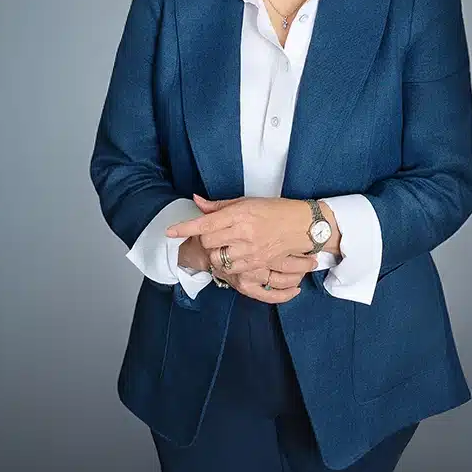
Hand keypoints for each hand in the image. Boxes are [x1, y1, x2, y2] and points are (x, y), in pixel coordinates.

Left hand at [168, 194, 317, 301]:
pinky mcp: (257, 263)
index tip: (170, 231)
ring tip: (222, 246)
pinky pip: (232, 269)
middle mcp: (243, 233)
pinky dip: (227, 264)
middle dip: (204, 240)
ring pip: (218, 259)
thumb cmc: (275, 210)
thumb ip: (219, 206)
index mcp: (240, 214)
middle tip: (210, 235)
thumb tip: (196, 202)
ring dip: (215, 254)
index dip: (185, 228)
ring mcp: (250, 251)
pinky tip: (232, 256)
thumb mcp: (247, 202)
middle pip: (208, 243)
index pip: (205, 223)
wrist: (302, 226)